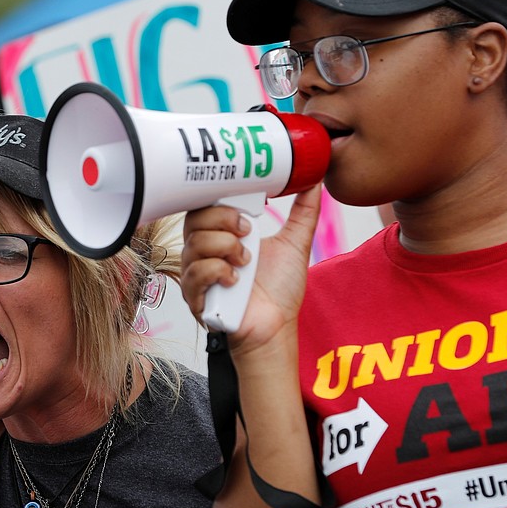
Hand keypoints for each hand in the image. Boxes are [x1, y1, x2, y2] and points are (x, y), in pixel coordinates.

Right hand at [179, 185, 321, 355]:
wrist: (277, 326)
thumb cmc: (280, 290)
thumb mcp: (294, 243)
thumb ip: (303, 212)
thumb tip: (312, 181)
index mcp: (221, 234)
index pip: (205, 205)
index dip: (220, 198)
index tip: (249, 204)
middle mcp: (204, 251)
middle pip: (194, 219)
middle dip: (223, 219)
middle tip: (249, 231)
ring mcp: (196, 273)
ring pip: (195, 244)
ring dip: (226, 247)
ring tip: (246, 262)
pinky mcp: (195, 296)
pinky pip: (196, 272)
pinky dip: (218, 271)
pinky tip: (235, 280)